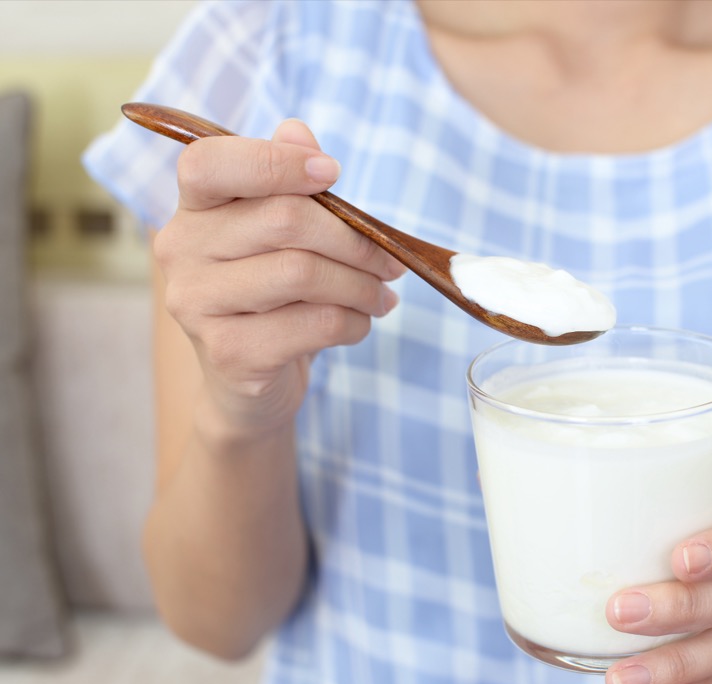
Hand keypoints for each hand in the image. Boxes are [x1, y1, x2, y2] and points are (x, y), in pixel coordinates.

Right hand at [152, 119, 404, 437]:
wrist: (246, 383)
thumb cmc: (270, 297)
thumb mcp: (278, 237)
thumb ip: (287, 181)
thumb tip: (299, 132)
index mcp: (192, 209)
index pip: (211, 162)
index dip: (277, 161)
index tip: (333, 173)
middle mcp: (180, 251)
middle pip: (284, 220)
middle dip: (354, 239)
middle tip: (390, 260)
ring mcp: (197, 304)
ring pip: (304, 273)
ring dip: (361, 285)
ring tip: (381, 295)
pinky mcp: (230, 352)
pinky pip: (315, 323)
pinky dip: (354, 322)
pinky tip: (360, 323)